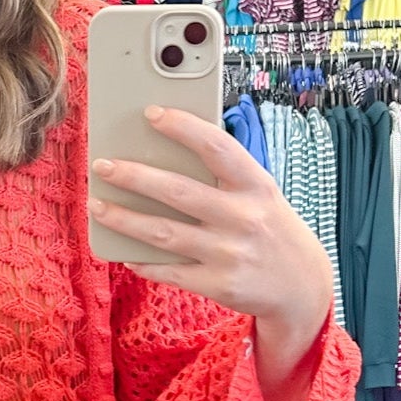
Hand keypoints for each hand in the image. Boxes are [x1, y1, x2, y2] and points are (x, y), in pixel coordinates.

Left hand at [90, 104, 333, 360]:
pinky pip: (169, 270)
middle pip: (178, 191)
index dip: (183, 127)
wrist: (303, 287)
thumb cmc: (270, 228)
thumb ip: (223, 176)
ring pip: (164, 234)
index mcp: (256, 185)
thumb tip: (163, 153)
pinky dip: (143, 260)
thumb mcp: (261, 194)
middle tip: (102, 165)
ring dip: (124, 219)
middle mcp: (243, 217)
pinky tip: (123, 252)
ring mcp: (229, 254)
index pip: (217, 147)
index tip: (150, 113)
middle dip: (134, 176)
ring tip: (97, 205)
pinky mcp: (218, 285)